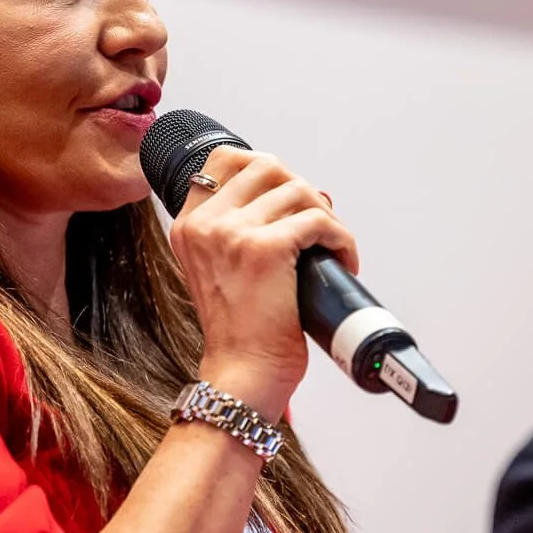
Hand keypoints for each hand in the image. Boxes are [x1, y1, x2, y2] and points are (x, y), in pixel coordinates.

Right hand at [168, 146, 355, 417]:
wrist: (242, 373)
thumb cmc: (240, 330)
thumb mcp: (219, 270)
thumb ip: (239, 231)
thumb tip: (304, 195)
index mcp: (189, 225)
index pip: (224, 159)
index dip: (265, 170)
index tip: (286, 198)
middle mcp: (205, 223)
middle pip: (267, 166)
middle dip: (302, 190)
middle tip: (317, 225)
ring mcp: (233, 232)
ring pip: (298, 190)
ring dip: (327, 217)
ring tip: (332, 249)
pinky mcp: (266, 248)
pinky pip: (319, 221)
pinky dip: (342, 239)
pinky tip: (343, 261)